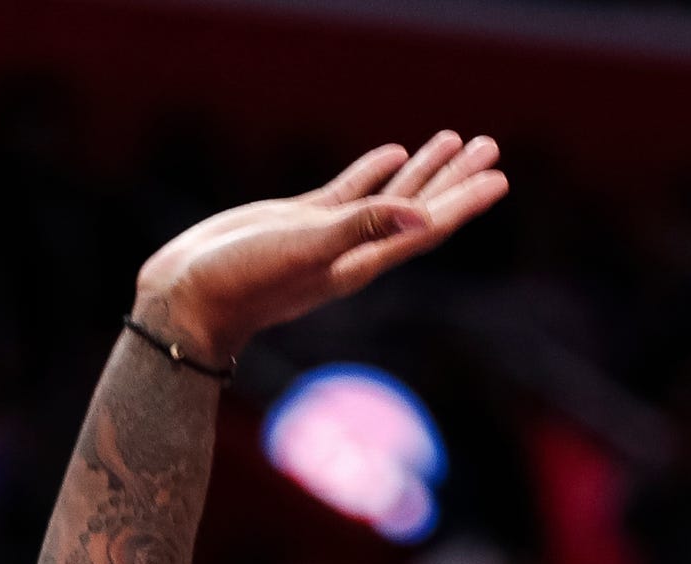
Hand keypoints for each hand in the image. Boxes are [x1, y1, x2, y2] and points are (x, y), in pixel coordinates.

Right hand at [133, 133, 508, 363]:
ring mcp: (331, 234)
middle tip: (490, 146)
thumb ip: (363, 229)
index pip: (428, 225)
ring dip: (424, 170)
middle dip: (456, 177)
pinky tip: (394, 153)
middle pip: (421, 207)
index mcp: (365, 260)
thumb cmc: (246, 280)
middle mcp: (357, 248)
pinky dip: (375, 171)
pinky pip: (351, 191)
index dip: (465, 201)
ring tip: (454, 140)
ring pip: (390, 195)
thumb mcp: (308, 249)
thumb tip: (424, 217)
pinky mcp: (302, 220)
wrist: (191, 296)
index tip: (499, 177)